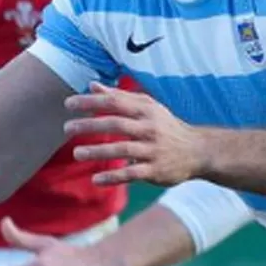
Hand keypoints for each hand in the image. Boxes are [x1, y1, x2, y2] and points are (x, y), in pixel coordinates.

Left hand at [65, 82, 205, 186]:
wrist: (199, 151)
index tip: (68, 104)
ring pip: (123, 149)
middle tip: (67, 128)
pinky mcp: (156, 170)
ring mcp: (153, 150)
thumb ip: (118, 97)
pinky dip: (114, 177)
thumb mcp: (147, 107)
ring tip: (76, 153)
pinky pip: (132, 174)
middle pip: (117, 124)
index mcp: (146, 111)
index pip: (115, 102)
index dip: (91, 102)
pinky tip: (95, 180)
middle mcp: (150, 128)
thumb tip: (91, 85)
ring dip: (99, 151)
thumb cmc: (165, 126)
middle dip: (90, 125)